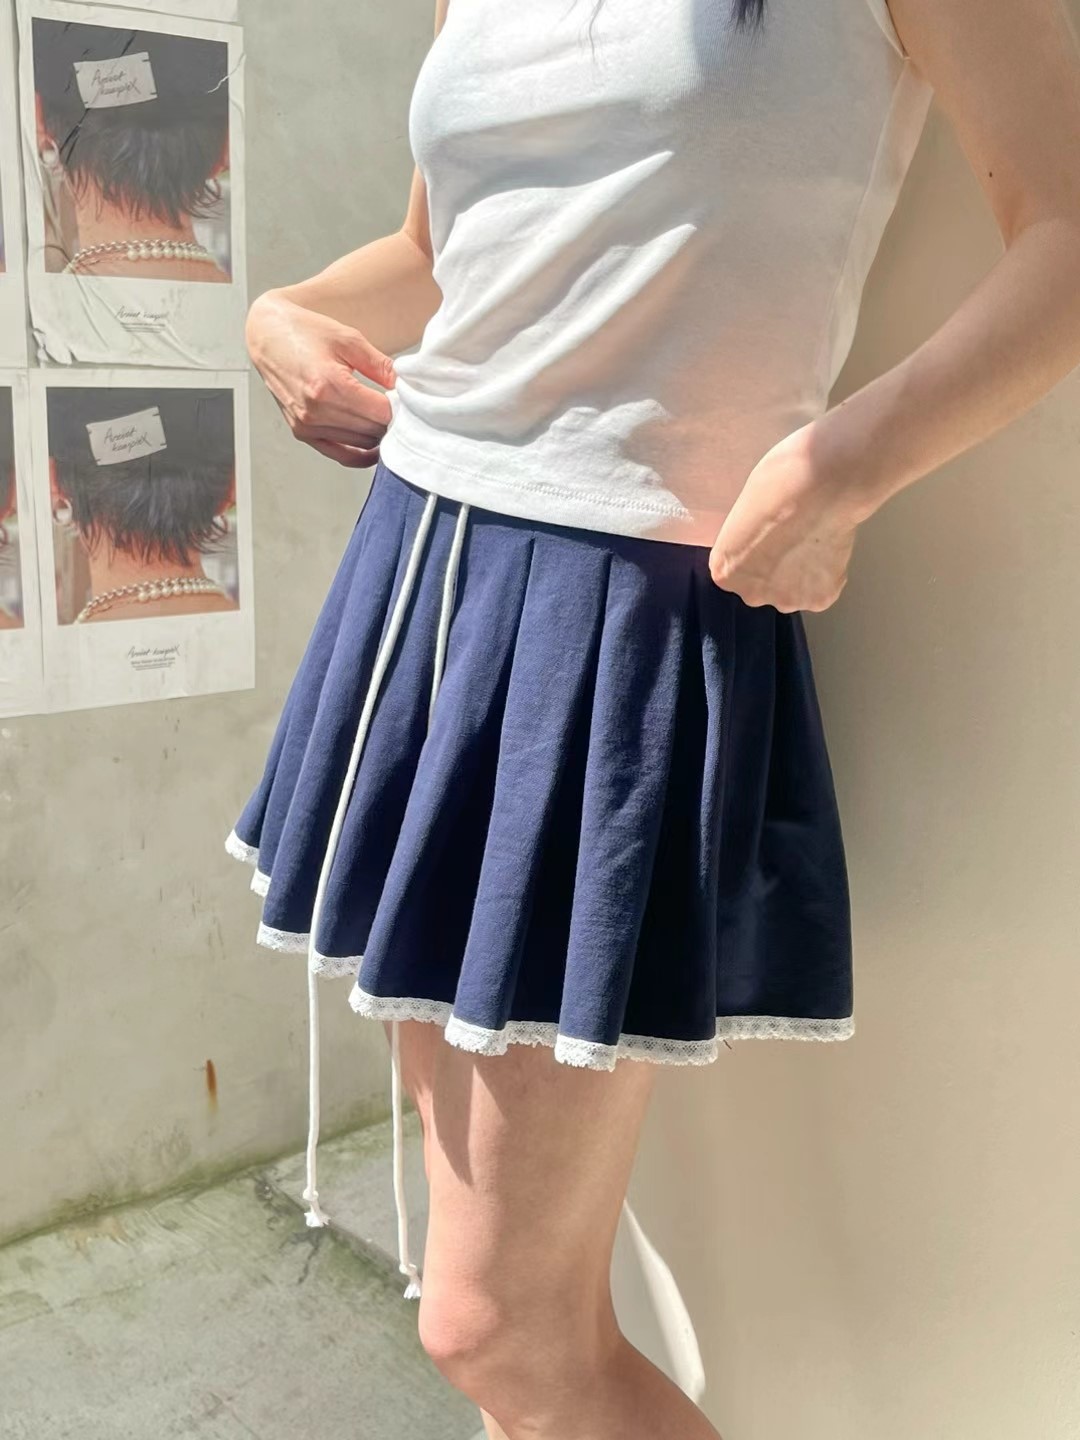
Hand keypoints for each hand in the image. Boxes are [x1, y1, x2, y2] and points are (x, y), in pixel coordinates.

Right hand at [245, 289, 396, 467]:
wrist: (268, 335)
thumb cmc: (304, 332)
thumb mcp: (349, 339)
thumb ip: (381, 365)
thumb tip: (406, 386)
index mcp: (328, 385)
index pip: (381, 412)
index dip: (400, 407)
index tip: (406, 398)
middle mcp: (316, 410)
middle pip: (373, 430)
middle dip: (391, 420)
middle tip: (400, 407)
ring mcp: (307, 425)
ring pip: (361, 443)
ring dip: (377, 434)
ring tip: (383, 416)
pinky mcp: (303, 432)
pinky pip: (341, 455)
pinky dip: (361, 453)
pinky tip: (375, 445)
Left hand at [709, 421, 863, 612]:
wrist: (820, 484)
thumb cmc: (779, 484)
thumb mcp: (743, 512)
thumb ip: (746, 539)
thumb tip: (758, 539)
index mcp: (725, 571)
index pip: (737, 572)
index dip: (756, 553)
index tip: (769, 537)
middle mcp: (751, 593)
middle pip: (764, 587)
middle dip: (778, 569)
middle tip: (794, 540)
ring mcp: (787, 599)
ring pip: (795, 592)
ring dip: (804, 575)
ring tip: (815, 541)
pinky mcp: (820, 599)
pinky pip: (823, 590)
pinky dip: (828, 574)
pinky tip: (830, 547)